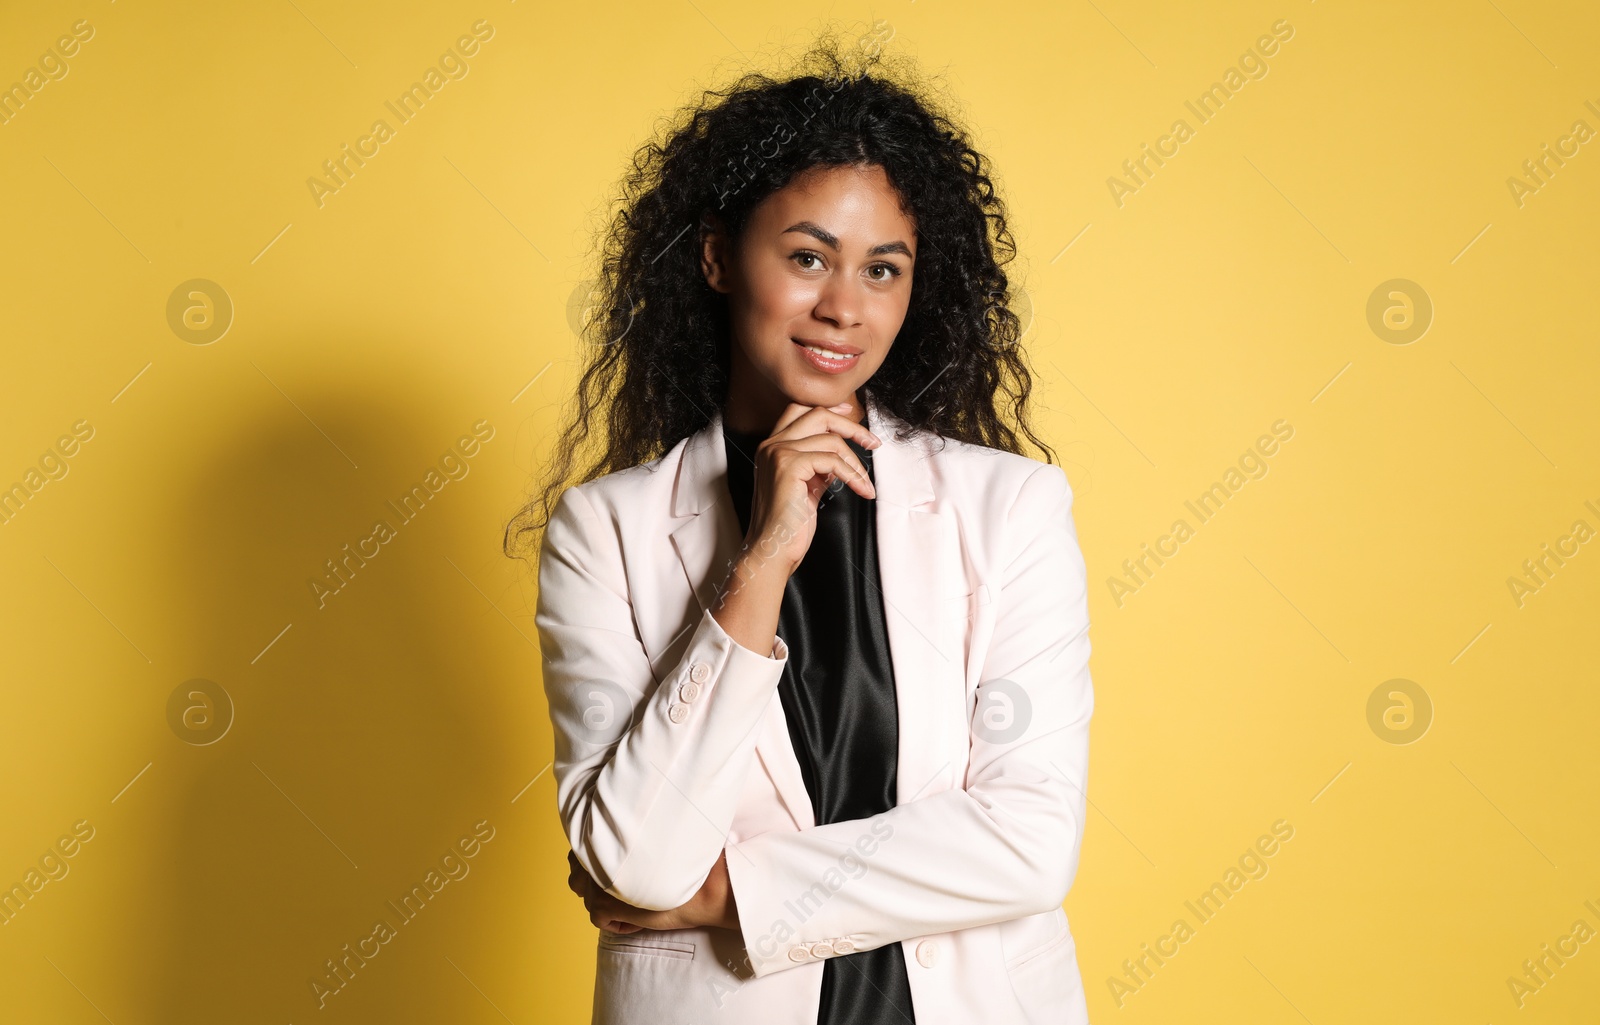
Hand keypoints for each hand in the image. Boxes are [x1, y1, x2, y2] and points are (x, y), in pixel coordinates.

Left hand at [565, 849, 738, 933]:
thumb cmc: (684, 865)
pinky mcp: (604, 904)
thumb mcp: (652, 847)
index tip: (616, 874)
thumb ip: (627, 846)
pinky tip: (640, 916)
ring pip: (589, 901)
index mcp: (610, 838)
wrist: (703, 885)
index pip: (577, 852)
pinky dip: (621, 924)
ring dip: (611, 904)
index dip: (594, 866)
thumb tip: (603, 856)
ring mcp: (598, 881)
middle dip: (596, 886)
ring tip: (638, 900)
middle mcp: (597, 857)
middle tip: (625, 890)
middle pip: (576, 878)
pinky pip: (599, 920)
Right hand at [739, 400, 881, 577]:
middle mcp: (771, 445)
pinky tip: (861, 489)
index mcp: (772, 447)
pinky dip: (853, 475)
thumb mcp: (807, 486)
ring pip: (830, 439)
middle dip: (851, 426)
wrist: (772, 549)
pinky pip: (832, 460)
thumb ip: (819, 465)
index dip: (828, 408)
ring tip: (865, 483)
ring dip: (856, 462)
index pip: (799, 410)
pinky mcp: (788, 466)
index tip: (851, 414)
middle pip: (817, 414)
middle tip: (872, 443)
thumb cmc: (789, 525)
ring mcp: (778, 453)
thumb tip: (841, 453)